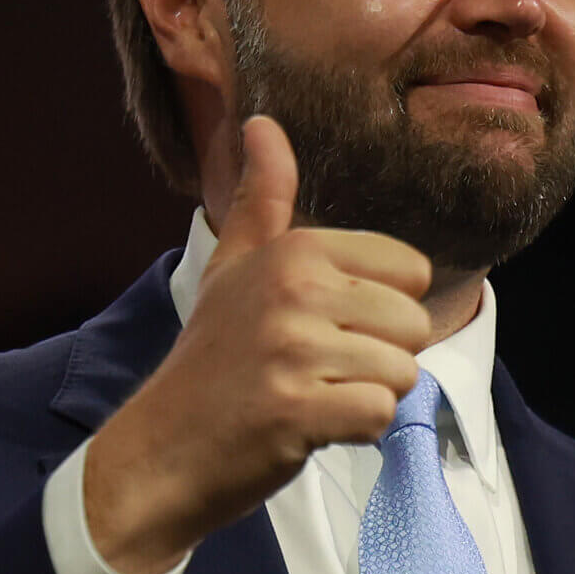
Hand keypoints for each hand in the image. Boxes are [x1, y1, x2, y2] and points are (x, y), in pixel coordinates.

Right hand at [85, 116, 432, 573]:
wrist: (159, 450)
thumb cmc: (209, 362)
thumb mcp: (232, 267)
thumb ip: (261, 199)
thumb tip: (263, 123)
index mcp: (293, 250)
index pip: (411, 272)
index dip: (377, 312)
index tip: (322, 330)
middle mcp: (295, 291)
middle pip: (415, 326)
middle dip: (378, 359)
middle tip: (316, 372)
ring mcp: (294, 351)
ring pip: (402, 374)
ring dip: (364, 397)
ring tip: (310, 398)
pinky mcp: (296, 410)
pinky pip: (379, 416)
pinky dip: (354, 432)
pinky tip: (310, 427)